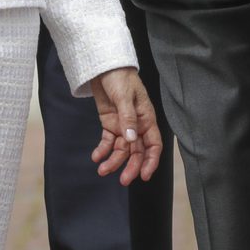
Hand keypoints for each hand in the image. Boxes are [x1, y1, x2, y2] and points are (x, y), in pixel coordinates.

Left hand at [89, 66, 162, 184]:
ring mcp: (123, 126)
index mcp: (147, 119)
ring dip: (113, 161)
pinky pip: (108, 142)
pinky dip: (102, 150)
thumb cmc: (121, 78)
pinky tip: (96, 157)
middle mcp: (136, 126)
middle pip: (137, 151)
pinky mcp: (110, 124)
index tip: (144, 175)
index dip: (151, 161)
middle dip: (130, 167)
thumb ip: (128, 118)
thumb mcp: (124, 96)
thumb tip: (131, 139)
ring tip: (102, 170)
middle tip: (123, 181)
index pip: (153, 145)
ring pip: (121, 149)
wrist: (104, 68)